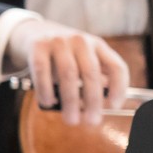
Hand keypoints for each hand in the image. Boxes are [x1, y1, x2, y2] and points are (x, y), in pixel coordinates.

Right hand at [10, 18, 135, 123]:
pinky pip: (43, 72)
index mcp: (97, 45)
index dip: (119, 88)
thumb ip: (93, 77)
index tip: (114, 107)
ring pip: (68, 75)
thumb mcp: (82, 59)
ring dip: (71, 101)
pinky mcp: (38, 46)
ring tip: (71, 119)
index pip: (116, 66)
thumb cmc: (62, 54)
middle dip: (92, 101)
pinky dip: (46, 90)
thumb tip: (98, 103)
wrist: (33, 32)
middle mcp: (80, 40)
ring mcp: (58, 41)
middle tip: (91, 121)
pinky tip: (48, 102)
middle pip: (91, 74)